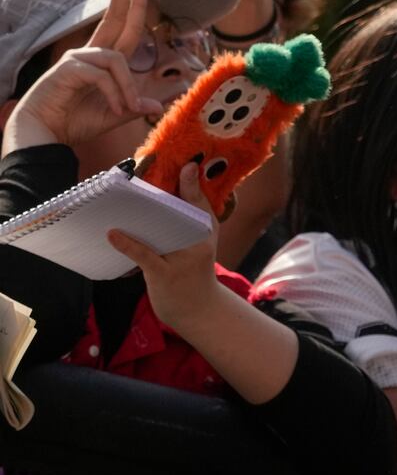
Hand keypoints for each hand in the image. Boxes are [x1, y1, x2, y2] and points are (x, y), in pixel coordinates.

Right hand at [2, 0, 163, 154]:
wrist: (47, 134)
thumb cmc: (76, 122)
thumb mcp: (116, 114)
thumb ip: (137, 105)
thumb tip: (160, 104)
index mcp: (103, 61)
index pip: (122, 27)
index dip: (131, 6)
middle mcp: (91, 54)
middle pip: (111, 17)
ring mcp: (77, 59)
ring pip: (117, 60)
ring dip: (127, 87)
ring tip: (123, 109)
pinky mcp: (69, 68)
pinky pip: (104, 76)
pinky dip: (115, 94)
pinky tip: (113, 109)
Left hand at [107, 162, 225, 335]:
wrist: (199, 309)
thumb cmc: (193, 270)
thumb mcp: (200, 243)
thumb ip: (190, 218)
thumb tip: (178, 188)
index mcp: (207, 231)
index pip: (201, 203)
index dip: (193, 183)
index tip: (187, 165)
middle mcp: (198, 242)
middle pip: (176, 213)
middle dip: (158, 195)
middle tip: (134, 178)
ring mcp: (182, 259)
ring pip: (159, 232)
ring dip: (138, 217)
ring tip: (117, 202)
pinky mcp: (165, 274)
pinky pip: (144, 255)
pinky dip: (127, 244)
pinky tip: (112, 234)